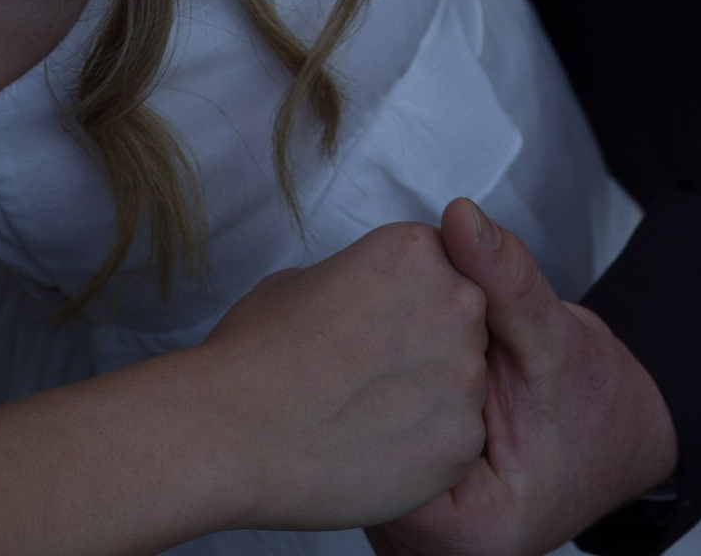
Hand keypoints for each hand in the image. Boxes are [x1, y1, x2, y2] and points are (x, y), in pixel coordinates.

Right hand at [191, 219, 491, 534]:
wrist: (237, 430)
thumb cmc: (256, 351)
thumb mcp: (304, 278)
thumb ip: (358, 279)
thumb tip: (361, 302)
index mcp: (415, 251)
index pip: (439, 267)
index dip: (405, 300)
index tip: (375, 324)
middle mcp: (454, 303)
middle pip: (462, 321)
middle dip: (427, 343)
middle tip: (370, 370)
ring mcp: (464, 376)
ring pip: (462, 383)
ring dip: (429, 396)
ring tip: (367, 414)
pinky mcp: (463, 443)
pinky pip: (456, 439)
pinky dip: (425, 448)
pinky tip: (377, 449)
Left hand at [368, 200, 675, 555]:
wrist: (613, 434)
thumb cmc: (593, 408)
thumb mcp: (555, 341)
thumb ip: (506, 283)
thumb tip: (462, 218)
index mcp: (463, 531)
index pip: (383, 455)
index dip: (385, 370)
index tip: (395, 316)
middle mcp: (421, 542)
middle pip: (360, 451)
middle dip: (369, 372)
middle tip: (386, 316)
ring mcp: (405, 519)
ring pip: (359, 440)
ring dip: (371, 377)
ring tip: (398, 335)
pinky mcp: (402, 490)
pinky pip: (369, 435)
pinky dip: (379, 385)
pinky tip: (402, 351)